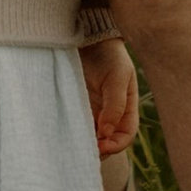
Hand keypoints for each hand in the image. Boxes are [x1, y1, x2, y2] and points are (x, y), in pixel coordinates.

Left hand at [78, 34, 140, 159]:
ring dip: (83, 144)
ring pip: (90, 136)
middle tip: (84, 152)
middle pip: (106, 141)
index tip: (102, 146)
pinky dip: (72, 133)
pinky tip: (64, 135)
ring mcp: (92, 112)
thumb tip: (106, 132)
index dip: (116, 145)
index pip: (125, 135)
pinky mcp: (76, 107)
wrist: (88, 37)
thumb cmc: (109, 55)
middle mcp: (110, 114)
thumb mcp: (118, 76)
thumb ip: (115, 104)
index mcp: (126, 109)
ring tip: (73, 147)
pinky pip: (75, 125)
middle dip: (98, 150)